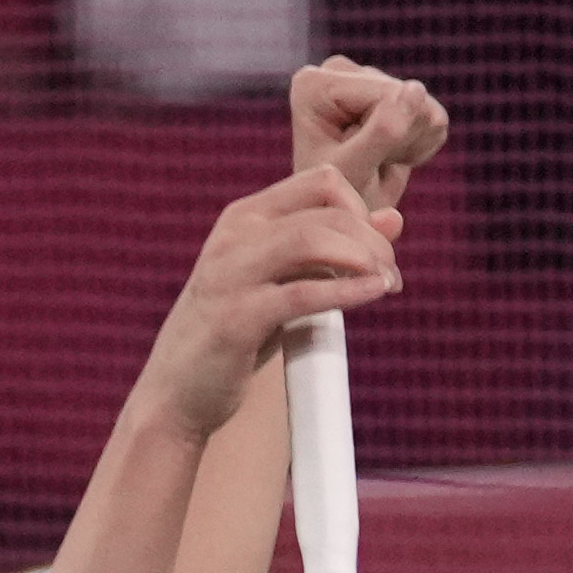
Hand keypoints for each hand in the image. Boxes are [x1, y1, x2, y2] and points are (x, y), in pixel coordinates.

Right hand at [143, 160, 402, 441]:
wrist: (178, 391)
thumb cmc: (239, 333)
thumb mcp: (287, 281)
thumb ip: (333, 250)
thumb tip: (393, 219)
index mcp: (246, 217)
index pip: (321, 181)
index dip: (363, 209)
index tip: (380, 249)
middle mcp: (235, 235)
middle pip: (325, 211)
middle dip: (372, 240)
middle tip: (393, 273)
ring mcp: (231, 274)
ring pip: (311, 240)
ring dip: (363, 258)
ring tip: (388, 283)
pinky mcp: (236, 319)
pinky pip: (302, 294)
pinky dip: (346, 291)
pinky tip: (373, 293)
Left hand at [287, 56, 449, 218]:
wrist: (346, 214)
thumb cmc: (340, 199)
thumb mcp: (358, 170)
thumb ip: (384, 130)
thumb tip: (417, 89)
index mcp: (315, 83)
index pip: (385, 93)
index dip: (390, 135)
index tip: (362, 162)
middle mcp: (336, 70)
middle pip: (404, 93)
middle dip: (400, 137)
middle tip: (372, 166)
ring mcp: (366, 78)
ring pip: (423, 104)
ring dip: (410, 143)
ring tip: (380, 162)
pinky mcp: (391, 91)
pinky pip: (433, 114)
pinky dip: (421, 145)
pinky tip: (392, 156)